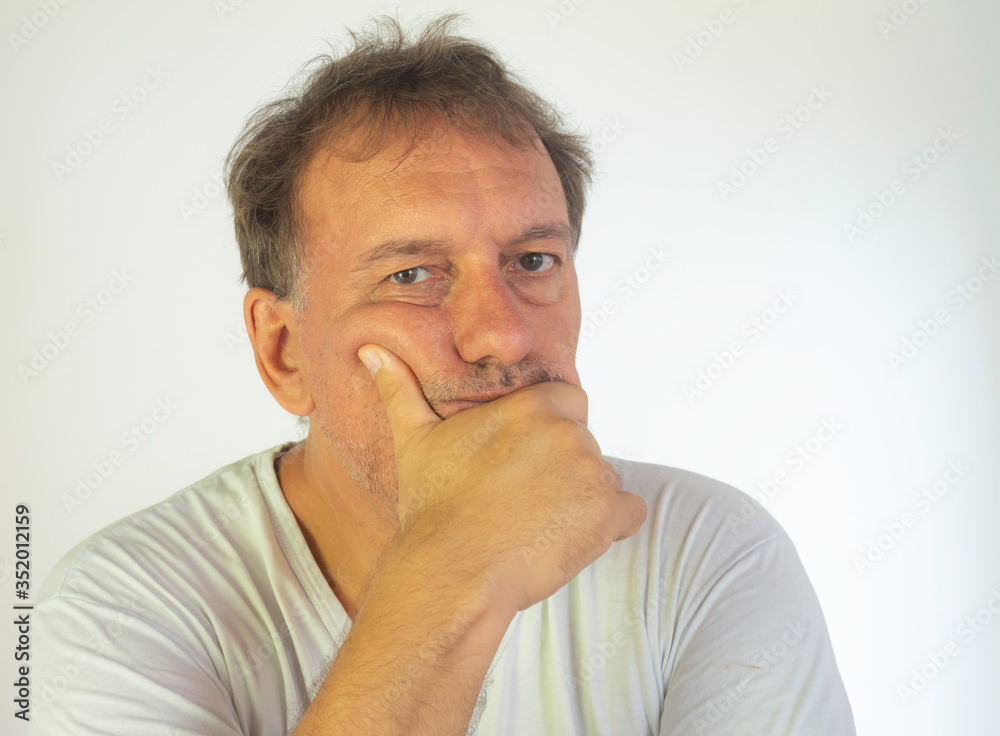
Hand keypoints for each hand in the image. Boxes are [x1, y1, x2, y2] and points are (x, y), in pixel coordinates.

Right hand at [357, 344, 647, 612]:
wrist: (451, 572)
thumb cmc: (432, 508)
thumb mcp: (414, 441)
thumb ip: (400, 389)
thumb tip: (372, 351)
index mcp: (532, 406)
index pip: (567, 402)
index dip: (548, 431)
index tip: (522, 460)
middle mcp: (570, 432)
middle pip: (583, 441)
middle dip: (561, 466)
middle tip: (521, 498)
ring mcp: (593, 473)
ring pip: (602, 478)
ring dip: (582, 497)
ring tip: (536, 522)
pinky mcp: (608, 515)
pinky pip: (629, 511)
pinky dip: (610, 525)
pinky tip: (570, 537)